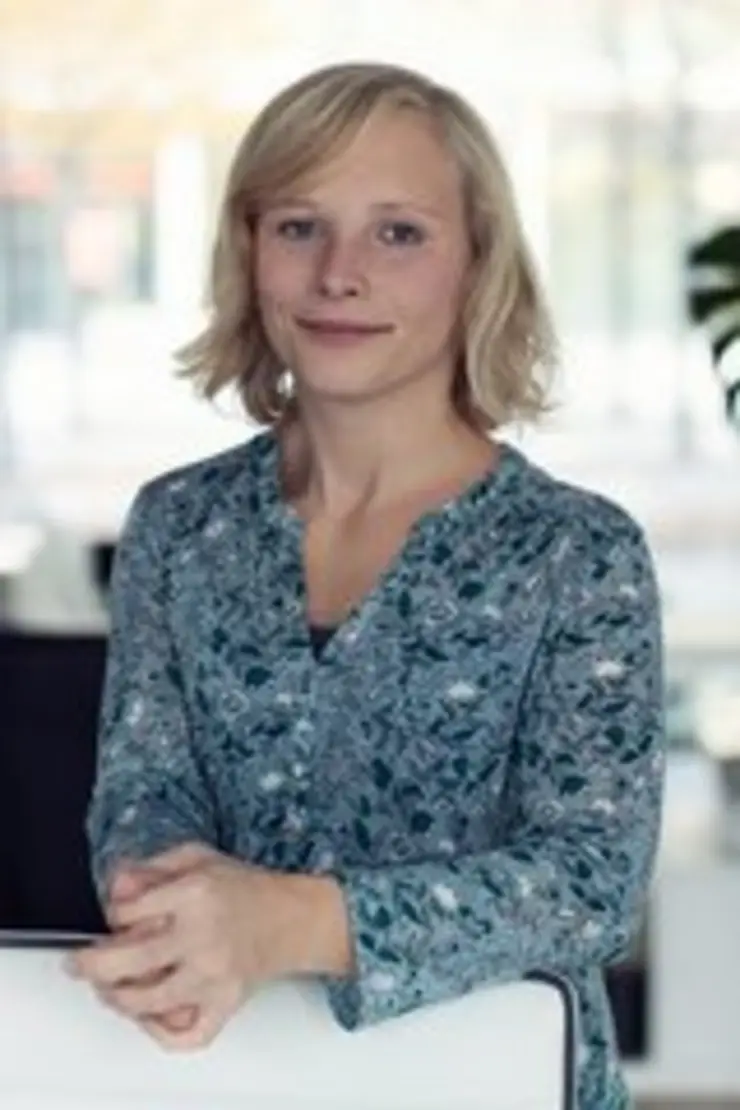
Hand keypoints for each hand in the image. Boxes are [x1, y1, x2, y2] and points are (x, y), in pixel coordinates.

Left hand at [70, 842, 298, 1049]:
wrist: (293, 917)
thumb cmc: (244, 888)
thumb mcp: (196, 857)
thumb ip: (151, 867)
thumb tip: (115, 887)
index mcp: (194, 894)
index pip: (127, 913)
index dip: (113, 915)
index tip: (117, 916)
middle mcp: (202, 936)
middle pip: (128, 962)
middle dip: (92, 965)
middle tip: (80, 964)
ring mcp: (214, 975)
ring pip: (147, 1003)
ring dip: (117, 998)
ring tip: (110, 988)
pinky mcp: (226, 1003)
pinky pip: (187, 1035)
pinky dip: (162, 1033)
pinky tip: (151, 1016)